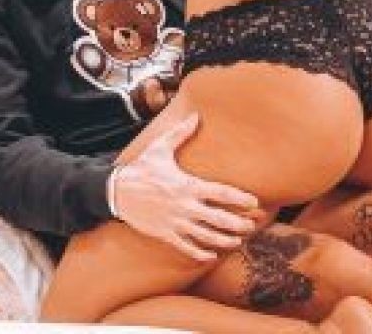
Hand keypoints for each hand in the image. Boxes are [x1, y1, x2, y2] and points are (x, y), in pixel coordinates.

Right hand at [112, 113, 259, 260]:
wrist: (116, 191)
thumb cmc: (141, 168)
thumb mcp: (160, 147)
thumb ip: (180, 133)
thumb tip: (195, 116)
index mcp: (187, 185)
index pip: (221, 193)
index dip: (240, 199)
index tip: (254, 203)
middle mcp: (184, 206)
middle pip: (218, 219)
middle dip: (238, 224)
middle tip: (252, 225)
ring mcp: (175, 222)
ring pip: (205, 236)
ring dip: (224, 240)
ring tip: (237, 241)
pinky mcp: (165, 234)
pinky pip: (186, 247)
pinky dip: (200, 253)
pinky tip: (211, 255)